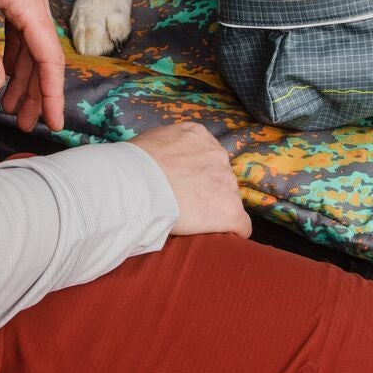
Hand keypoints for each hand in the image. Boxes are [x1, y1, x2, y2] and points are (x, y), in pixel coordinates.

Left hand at [0, 0, 63, 131]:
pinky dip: (13, 53)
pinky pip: (19, 27)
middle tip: (26, 125)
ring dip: (23, 75)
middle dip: (37, 92)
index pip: (49, 58)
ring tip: (10, 106)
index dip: (52, 94)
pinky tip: (2, 69)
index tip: (53, 125)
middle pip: (43, 54)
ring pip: (31, 42)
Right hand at [132, 123, 250, 238]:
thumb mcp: (149, 143)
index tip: (183, 185)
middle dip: (207, 190)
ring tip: (192, 222)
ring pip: (228, 200)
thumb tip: (159, 164)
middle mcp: (217, 154)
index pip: (206, 156)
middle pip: (220, 177)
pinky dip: (231, 232)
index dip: (195, 174)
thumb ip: (164, 150)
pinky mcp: (230, 210)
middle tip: (185, 204)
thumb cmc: (132, 167)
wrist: (137, 185)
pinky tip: (216, 237)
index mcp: (197, 135)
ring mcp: (226, 182)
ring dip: (214, 210)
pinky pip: (241, 225)